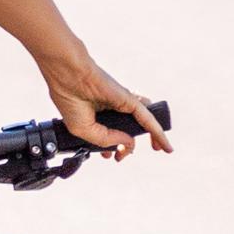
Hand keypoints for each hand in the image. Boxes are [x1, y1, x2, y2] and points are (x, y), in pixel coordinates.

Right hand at [48, 62, 165, 156]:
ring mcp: (122, 105)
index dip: (113, 148)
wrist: (68, 76)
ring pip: (144, 123)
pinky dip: (158, 132)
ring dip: (154, 137)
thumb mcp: (84, 130)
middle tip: (121, 157)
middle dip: (128, 147)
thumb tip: (129, 142)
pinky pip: (147, 119)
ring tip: (160, 148)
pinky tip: (164, 144)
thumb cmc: (70, 99)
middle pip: (129, 130)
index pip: (111, 135)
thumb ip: (107, 140)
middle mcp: (112, 111)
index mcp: (97, 117)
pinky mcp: (130, 101)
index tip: (110, 156)